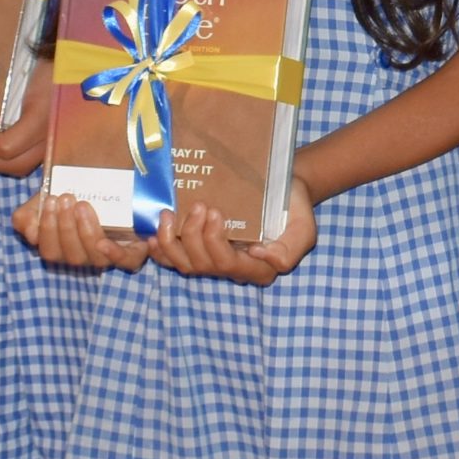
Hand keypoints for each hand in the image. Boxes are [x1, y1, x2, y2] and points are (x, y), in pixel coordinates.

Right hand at [13, 183, 148, 270]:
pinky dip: (115, 254)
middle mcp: (84, 256)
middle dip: (65, 227)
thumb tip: (30, 232)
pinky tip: (105, 241)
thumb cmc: (74, 195)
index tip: (50, 200)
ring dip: (85, 232)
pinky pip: (127, 261)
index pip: (50, 250)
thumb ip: (28, 215)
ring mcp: (109, 256)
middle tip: (66, 198)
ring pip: (95, 257)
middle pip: (71, 255)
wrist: (109, 182)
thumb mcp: (45, 199)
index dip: (47, 229)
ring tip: (83, 205)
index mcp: (62, 248)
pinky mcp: (134, 252)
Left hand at [148, 177, 316, 285]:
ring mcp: (214, 261)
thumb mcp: (304, 227)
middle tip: (200, 205)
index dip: (216, 243)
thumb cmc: (292, 206)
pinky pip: (174, 261)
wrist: (284, 188)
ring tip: (171, 214)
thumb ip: (290, 249)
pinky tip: (153, 233)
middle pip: (205, 264)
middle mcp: (234, 270)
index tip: (219, 213)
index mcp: (259, 268)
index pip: (230, 264)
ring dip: (173, 241)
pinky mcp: (199, 251)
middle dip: (195, 235)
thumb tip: (259, 255)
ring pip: (186, 265)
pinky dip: (160, 251)